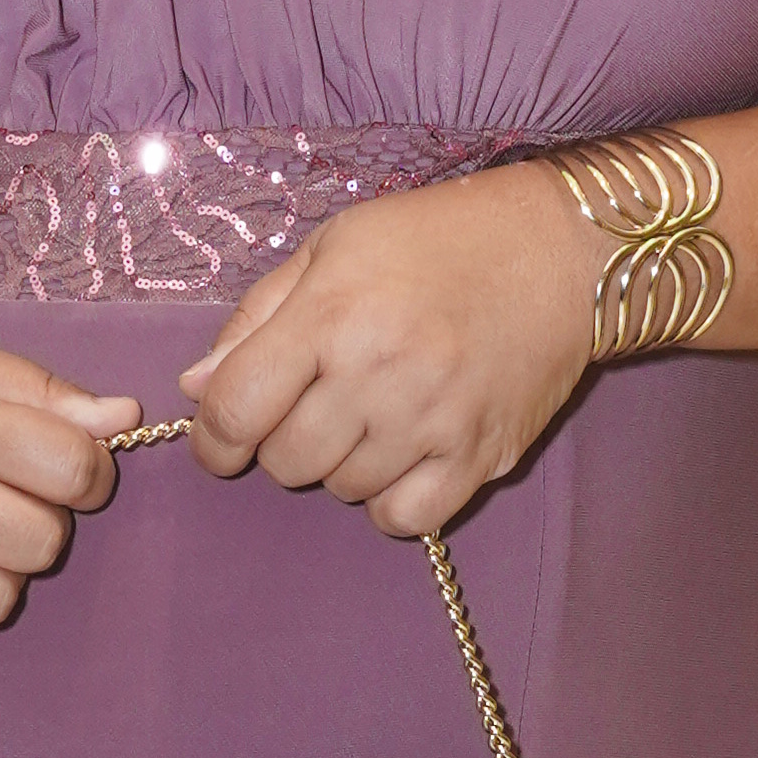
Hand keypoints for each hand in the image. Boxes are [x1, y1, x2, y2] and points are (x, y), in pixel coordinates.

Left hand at [176, 170, 600, 534]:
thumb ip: (257, 318)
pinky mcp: (481, 456)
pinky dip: (389, 500)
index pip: (236, 409)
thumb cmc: (436, 239)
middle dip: (282, 441)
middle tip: (314, 405)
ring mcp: (433, 422)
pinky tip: (400, 458)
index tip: (219, 441)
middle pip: (285, 460)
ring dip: (340, 464)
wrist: (559, 251)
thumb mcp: (333, 248)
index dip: (211, 438)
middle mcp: (379, 373)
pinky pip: (404, 517)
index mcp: (332, 315)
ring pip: (342, 490)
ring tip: (370, 413)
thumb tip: (198, 389)